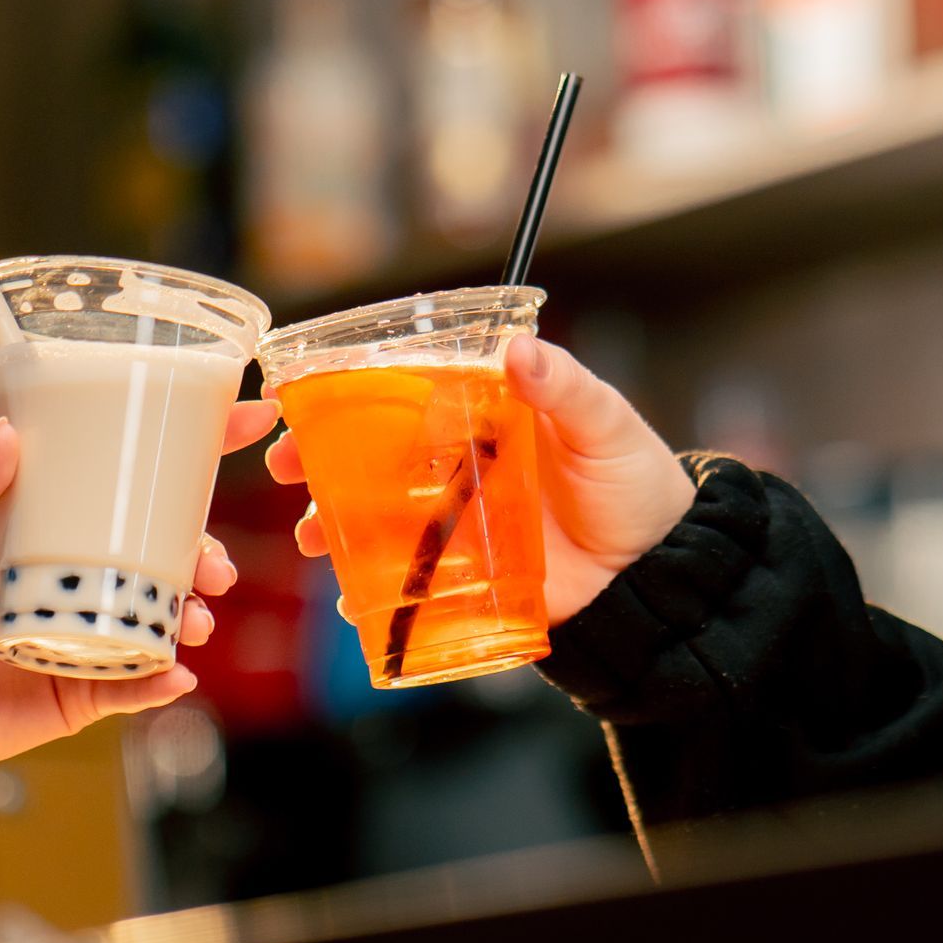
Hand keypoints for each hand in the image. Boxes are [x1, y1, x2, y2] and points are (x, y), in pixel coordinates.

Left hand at [0, 399, 280, 789]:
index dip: (194, 451)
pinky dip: (165, 680)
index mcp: (48, 527)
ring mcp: (83, 635)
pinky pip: (136, 686)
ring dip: (195, 615)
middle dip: (208, 552)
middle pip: (164, 553)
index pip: (126, 480)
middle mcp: (75, 577)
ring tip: (197, 620)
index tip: (250, 420)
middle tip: (216, 564)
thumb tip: (9, 436)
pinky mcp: (79, 693)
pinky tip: (178, 674)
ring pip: (162, 618)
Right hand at [266, 337, 689, 623]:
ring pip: (373, 516)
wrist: (661, 575)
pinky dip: (367, 584)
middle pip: (369, 456)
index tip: (298, 392)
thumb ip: (565, 388)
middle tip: (281, 464)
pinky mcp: (462, 576)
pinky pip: (402, 578)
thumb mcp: (607, 425)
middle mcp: (457, 466)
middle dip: (314, 460)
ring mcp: (455, 522)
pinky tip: (348, 590)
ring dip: (329, 522)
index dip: (347, 391)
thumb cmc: (638, 486)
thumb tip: (519, 352)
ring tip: (310, 534)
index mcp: (482, 416)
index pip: (402, 393)